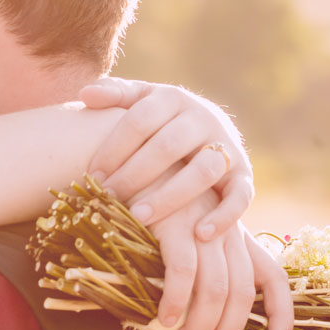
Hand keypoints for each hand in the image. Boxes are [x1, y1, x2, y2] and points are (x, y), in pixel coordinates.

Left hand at [80, 77, 253, 239]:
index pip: (140, 120)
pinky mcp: (244, 174)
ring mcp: (227, 146)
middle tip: (108, 197)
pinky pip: (241, 195)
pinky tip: (199, 234)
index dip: (114, 148)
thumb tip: (85, 94)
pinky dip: (224, 215)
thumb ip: (115, 94)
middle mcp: (203, 118)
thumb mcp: (140, 101)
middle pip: (168, 146)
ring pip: (203, 170)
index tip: (91, 175)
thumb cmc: (159, 120)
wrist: (207, 127)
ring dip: (170, 196)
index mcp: (172, 98)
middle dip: (135, 174)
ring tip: (139, 217)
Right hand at [149, 197, 292, 329]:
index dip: (282, 314)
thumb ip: (198, 266)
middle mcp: (226, 231)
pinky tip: (162, 320)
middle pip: (241, 294)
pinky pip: (183, 272)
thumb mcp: (184, 233)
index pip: (272, 277)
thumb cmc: (150, 208)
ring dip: (198, 328)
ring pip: (215, 290)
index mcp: (234, 236)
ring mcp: (202, 225)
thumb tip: (194, 320)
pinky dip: (175, 302)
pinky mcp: (175, 221)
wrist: (126, 163)